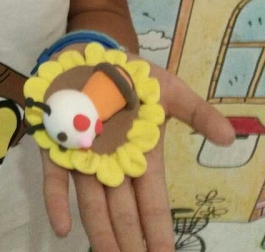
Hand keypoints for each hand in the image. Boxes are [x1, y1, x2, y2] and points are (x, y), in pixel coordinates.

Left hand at [40, 54, 234, 250]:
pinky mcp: (57, 147)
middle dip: (129, 240)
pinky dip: (57, 203)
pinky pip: (56, 179)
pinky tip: (62, 228)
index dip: (158, 232)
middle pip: (123, 211)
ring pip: (92, 203)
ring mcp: (83, 158)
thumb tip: (229, 137)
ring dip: (99, 233)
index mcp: (142, 157)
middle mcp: (112, 164)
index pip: (152, 202)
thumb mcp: (170, 90)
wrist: (93, 53)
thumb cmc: (133, 76)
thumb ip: (197, 113)